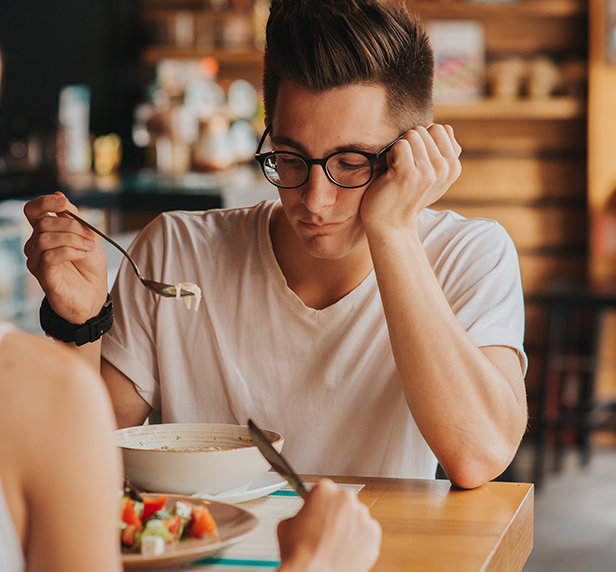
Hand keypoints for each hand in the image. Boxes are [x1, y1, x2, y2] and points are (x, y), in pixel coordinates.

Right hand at [23, 192, 107, 323]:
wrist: (94, 295)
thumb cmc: (89, 268)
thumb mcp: (87, 237)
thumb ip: (74, 218)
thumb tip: (60, 196)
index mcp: (46, 233)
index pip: (33, 210)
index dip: (45, 202)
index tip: (63, 204)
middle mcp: (36, 245)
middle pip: (44, 223)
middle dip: (72, 226)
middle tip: (91, 236)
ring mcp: (37, 261)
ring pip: (45, 238)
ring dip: (72, 239)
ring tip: (89, 247)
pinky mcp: (43, 275)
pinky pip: (49, 256)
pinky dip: (69, 251)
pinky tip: (82, 255)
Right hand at [277, 479, 380, 571]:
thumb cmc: (299, 552)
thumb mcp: (288, 523)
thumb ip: (302, 512)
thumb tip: (307, 516)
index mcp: (324, 489)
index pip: (324, 490)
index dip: (319, 504)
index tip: (319, 512)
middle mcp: (345, 498)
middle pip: (342, 501)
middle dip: (336, 513)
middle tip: (326, 530)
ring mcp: (362, 516)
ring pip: (356, 517)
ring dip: (348, 526)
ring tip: (335, 543)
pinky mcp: (373, 534)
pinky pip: (367, 533)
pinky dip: (359, 540)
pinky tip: (345, 549)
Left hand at [361, 123, 461, 234]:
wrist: (391, 224)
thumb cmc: (407, 195)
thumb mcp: (432, 175)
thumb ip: (443, 152)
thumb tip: (448, 128)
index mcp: (453, 167)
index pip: (438, 129)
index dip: (421, 142)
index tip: (415, 163)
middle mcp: (444, 169)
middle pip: (423, 130)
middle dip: (409, 145)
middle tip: (404, 168)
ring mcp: (428, 172)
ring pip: (411, 135)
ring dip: (398, 150)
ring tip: (397, 171)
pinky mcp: (408, 174)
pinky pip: (400, 145)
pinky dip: (390, 155)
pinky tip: (391, 173)